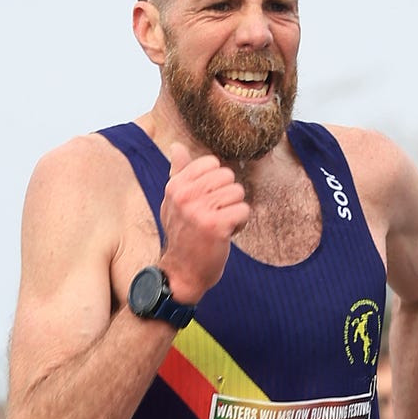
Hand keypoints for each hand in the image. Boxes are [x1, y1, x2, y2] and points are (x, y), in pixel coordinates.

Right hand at [159, 142, 250, 303]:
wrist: (182, 272)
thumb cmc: (182, 235)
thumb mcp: (174, 202)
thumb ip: (179, 173)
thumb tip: (176, 146)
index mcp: (176, 185)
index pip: (212, 163)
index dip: (216, 183)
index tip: (205, 202)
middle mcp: (185, 195)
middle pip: (228, 176)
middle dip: (228, 197)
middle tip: (214, 216)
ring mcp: (200, 210)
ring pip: (238, 193)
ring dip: (234, 211)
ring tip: (219, 226)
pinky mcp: (216, 226)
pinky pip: (243, 210)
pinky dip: (240, 224)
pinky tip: (226, 235)